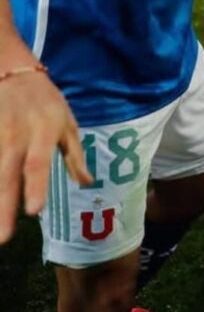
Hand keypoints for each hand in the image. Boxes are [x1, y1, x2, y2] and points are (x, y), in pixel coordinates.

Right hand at [0, 68, 91, 242]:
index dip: (35, 187)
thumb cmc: (45, 102)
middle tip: (4, 237)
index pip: (38, 163)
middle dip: (4, 207)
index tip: (34, 211)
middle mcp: (17, 135)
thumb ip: (75, 155)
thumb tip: (88, 182)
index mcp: (44, 132)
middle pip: (8, 175)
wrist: (12, 73)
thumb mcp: (67, 123)